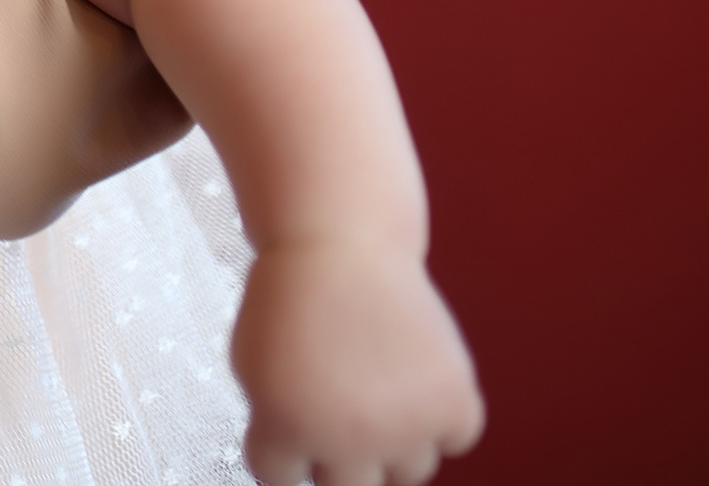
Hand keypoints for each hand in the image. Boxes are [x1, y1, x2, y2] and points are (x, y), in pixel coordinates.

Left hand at [232, 237, 483, 485]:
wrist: (339, 245)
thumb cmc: (290, 301)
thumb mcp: (252, 367)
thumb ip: (277, 425)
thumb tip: (310, 467)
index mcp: (285, 429)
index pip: (280, 481)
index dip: (284, 454)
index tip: (292, 428)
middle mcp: (348, 439)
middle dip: (342, 463)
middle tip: (342, 420)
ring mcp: (406, 425)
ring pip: (409, 473)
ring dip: (395, 445)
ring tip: (380, 395)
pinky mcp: (453, 402)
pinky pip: (456, 439)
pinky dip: (443, 418)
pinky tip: (416, 383)